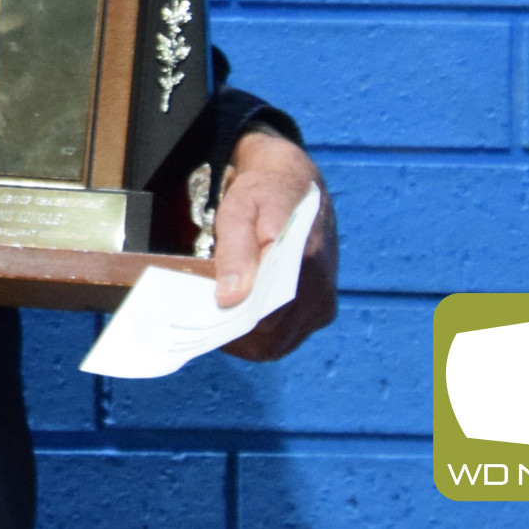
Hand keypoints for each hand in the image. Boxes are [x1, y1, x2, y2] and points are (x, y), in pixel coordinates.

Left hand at [212, 126, 337, 360]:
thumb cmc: (263, 195)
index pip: (264, 318)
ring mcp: (324, 301)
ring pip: (280, 343)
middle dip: (236, 335)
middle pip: (270, 337)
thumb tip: (231, 299)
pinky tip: (241, 319)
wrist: (295, 184)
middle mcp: (319, 288)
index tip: (205, 320)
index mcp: (301, 262)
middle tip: (205, 322)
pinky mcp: (323, 309)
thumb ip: (236, 253)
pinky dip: (265, 337)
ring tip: (221, 321)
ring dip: (248, 340)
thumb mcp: (238, 211)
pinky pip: (290, 337)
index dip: (232, 326)